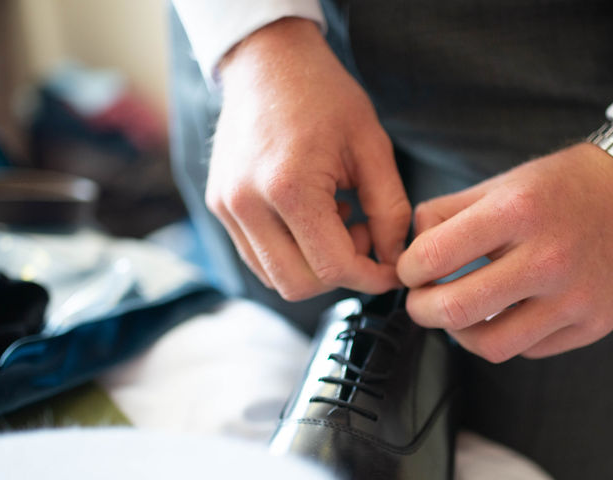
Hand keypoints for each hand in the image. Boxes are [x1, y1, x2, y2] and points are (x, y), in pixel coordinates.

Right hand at [206, 18, 410, 299]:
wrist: (269, 60)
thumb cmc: (324, 96)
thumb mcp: (373, 147)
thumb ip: (390, 211)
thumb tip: (393, 261)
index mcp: (288, 187)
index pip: (332, 267)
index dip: (371, 277)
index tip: (391, 269)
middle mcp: (247, 203)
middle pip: (298, 285)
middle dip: (341, 275)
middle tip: (364, 236)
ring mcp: (227, 206)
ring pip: (274, 277)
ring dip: (314, 266)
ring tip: (338, 221)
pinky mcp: (219, 205)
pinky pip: (257, 256)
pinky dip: (291, 252)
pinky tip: (313, 215)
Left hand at [396, 143, 612, 361]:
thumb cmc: (560, 188)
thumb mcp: (500, 183)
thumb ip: (445, 215)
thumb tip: (408, 253)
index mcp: (518, 211)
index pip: (434, 257)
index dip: (407, 270)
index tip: (410, 271)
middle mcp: (549, 257)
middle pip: (456, 309)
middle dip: (422, 309)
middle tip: (420, 302)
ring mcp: (576, 297)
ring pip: (491, 345)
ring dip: (460, 334)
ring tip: (458, 315)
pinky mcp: (595, 323)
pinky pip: (529, 349)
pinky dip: (506, 336)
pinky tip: (505, 314)